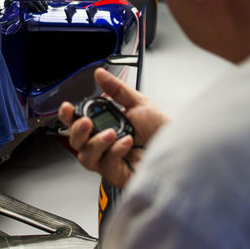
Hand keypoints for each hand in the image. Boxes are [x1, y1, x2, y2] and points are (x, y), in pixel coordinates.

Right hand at [58, 68, 169, 188]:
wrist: (182, 146)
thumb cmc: (160, 130)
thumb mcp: (139, 103)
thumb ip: (117, 89)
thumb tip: (100, 74)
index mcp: (104, 127)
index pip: (77, 123)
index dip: (68, 116)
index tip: (67, 107)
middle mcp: (103, 145)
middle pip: (75, 143)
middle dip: (77, 131)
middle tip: (86, 122)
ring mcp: (109, 161)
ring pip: (86, 157)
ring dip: (95, 143)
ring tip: (111, 133)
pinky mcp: (119, 175)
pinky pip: (107, 165)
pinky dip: (115, 152)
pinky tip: (126, 143)